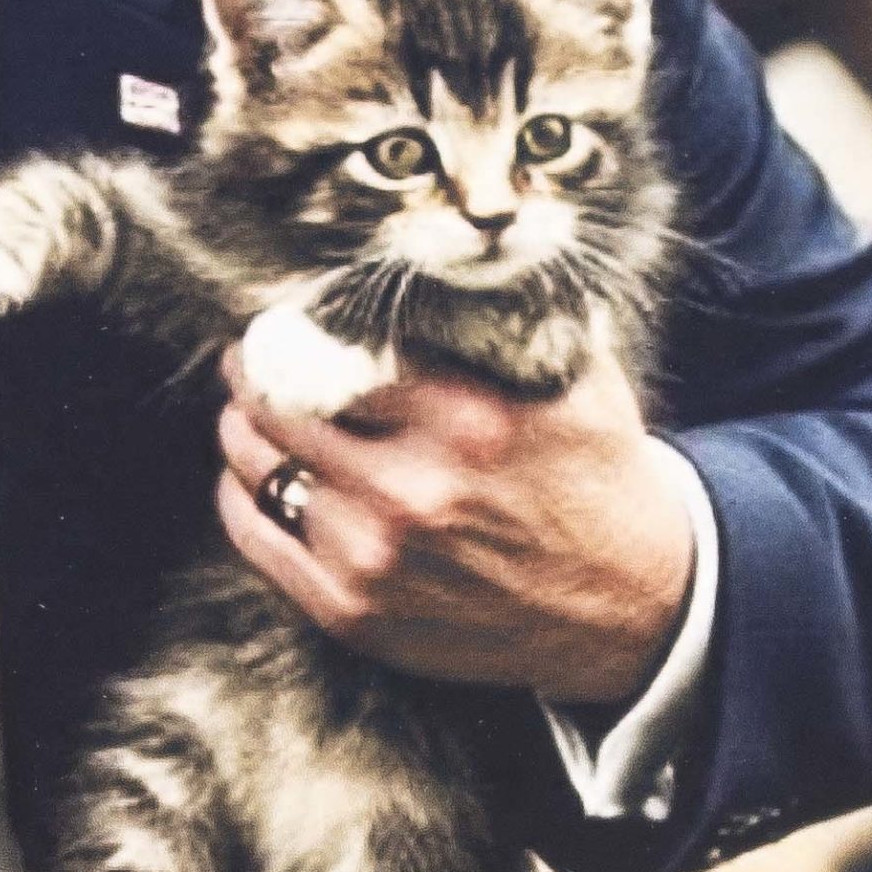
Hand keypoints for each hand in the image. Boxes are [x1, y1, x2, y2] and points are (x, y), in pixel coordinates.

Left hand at [215, 343, 697, 704]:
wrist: (632, 605)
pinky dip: (239, 501)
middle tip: (247, 361)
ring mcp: (376, 560)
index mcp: (464, 422)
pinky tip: (245, 479)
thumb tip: (435, 258)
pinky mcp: (355, 614)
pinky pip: (259, 542)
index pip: (332, 353)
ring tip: (243, 416)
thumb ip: (505, 320)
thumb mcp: (577, 379)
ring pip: (261, 473)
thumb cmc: (599, 479)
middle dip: (254, 376)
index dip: (292, 332)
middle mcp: (411, 493)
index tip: (279, 323)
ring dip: (242, 436)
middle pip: (281, 411)